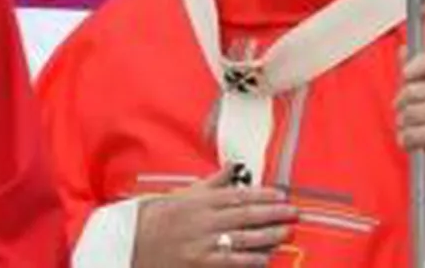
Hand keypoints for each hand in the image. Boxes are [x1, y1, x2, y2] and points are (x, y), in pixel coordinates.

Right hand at [133, 166, 297, 267]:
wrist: (131, 244)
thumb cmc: (158, 217)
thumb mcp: (183, 194)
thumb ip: (213, 182)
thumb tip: (234, 167)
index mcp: (200, 200)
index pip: (238, 195)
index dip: (263, 194)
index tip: (281, 195)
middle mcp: (203, 220)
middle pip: (245, 215)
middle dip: (272, 213)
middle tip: (294, 212)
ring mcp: (202, 243)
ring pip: (242, 238)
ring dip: (268, 235)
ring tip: (286, 232)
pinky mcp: (199, 263)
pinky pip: (230, 262)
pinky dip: (250, 260)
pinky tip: (266, 258)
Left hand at [396, 47, 424, 200]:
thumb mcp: (424, 94)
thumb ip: (413, 71)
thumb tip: (403, 48)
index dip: (413, 67)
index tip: (406, 75)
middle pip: (409, 92)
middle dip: (401, 107)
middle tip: (409, 115)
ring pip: (407, 115)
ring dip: (403, 126)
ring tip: (414, 129)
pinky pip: (410, 134)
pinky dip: (406, 141)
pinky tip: (415, 143)